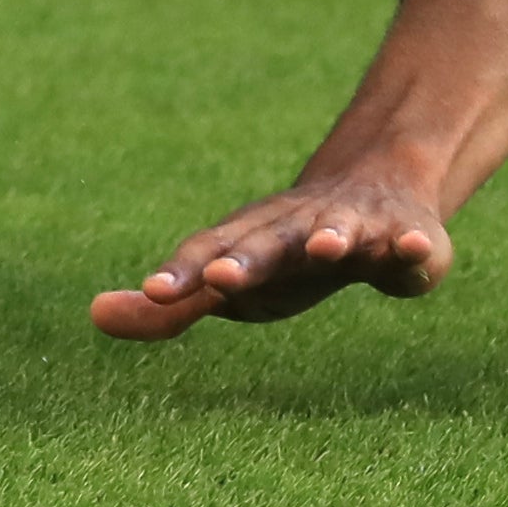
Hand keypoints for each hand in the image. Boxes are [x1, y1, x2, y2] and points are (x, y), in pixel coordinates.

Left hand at [90, 169, 452, 340]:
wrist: (372, 191)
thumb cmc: (286, 252)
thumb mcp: (232, 279)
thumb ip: (172, 307)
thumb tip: (94, 315)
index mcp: (248, 242)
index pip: (207, 254)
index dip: (181, 273)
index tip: (153, 291)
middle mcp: (293, 228)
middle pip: (265, 242)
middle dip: (244, 259)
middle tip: (218, 278)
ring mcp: (351, 226)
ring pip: (339, 229)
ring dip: (332, 235)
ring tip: (327, 245)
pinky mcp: (403, 234)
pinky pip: (409, 241)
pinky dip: (411, 245)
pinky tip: (413, 249)